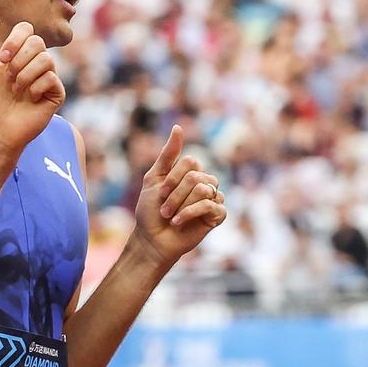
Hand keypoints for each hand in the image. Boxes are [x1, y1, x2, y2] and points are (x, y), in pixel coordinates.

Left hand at [0, 17, 64, 161]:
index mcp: (18, 55)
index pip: (26, 30)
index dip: (16, 39)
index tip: (2, 58)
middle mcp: (34, 64)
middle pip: (38, 41)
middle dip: (19, 59)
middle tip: (8, 77)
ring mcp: (47, 78)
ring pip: (47, 59)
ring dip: (25, 74)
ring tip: (16, 90)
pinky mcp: (56, 94)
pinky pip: (52, 78)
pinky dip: (36, 87)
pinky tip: (29, 99)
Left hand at [131, 125, 225, 262]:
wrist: (152, 240)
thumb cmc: (150, 211)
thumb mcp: (154, 178)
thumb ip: (168, 154)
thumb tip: (178, 127)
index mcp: (191, 172)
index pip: (191, 162)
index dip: (173, 178)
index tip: (160, 193)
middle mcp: (204, 183)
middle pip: (196, 177)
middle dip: (175, 194)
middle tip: (164, 210)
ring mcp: (213, 199)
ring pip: (203, 190)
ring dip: (181, 205)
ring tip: (171, 217)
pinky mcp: (217, 216)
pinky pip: (211, 206)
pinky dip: (190, 213)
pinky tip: (178, 223)